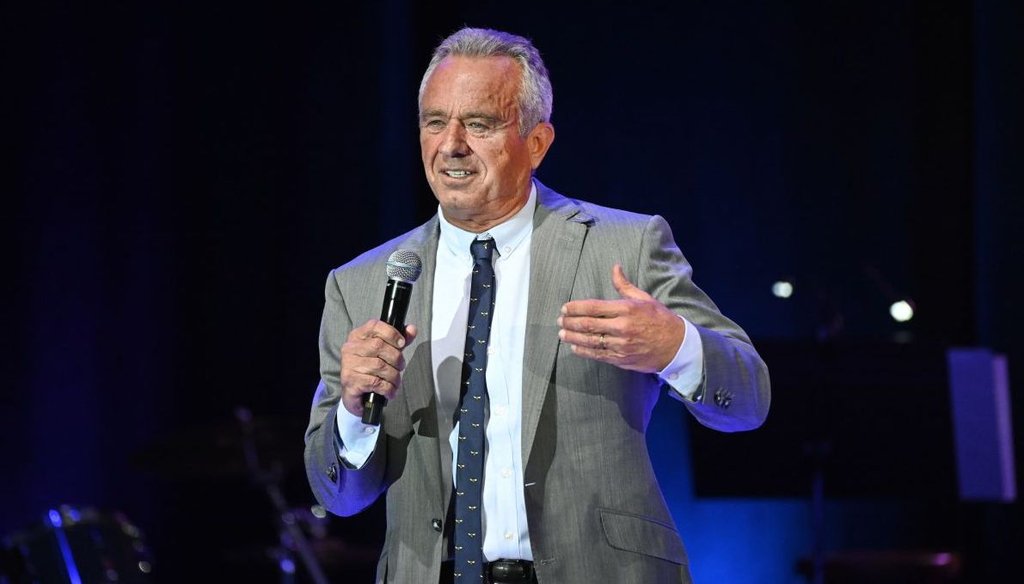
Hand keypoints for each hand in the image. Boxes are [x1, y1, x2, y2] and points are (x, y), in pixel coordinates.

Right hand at [339, 320, 417, 416]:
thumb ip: (398, 341)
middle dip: (396, 358)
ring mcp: (349, 364)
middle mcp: (351, 348)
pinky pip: (376, 382)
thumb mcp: (385, 352)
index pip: (374, 326)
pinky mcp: (351, 381)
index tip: (401, 343)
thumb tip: (412, 330)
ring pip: (379, 366)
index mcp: (358, 336)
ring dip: (394, 376)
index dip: (391, 333)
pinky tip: (390, 391)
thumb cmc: (369, 370)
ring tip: (395, 381)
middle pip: (379, 346)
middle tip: (400, 366)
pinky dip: (388, 388)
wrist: (353, 393)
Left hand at [557, 264, 684, 372]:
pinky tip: (575, 347)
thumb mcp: (644, 299)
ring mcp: (621, 345)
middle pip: (589, 325)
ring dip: (573, 337)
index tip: (565, 307)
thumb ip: (625, 285)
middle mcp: (622, 327)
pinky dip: (584, 351)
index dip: (576, 307)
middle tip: (560, 320)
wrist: (676, 346)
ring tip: (562, 333)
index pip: (594, 307)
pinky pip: (598, 355)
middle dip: (571, 322)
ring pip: (591, 341)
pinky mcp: (622, 358)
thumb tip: (615, 268)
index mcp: (627, 309)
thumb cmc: (660, 319)